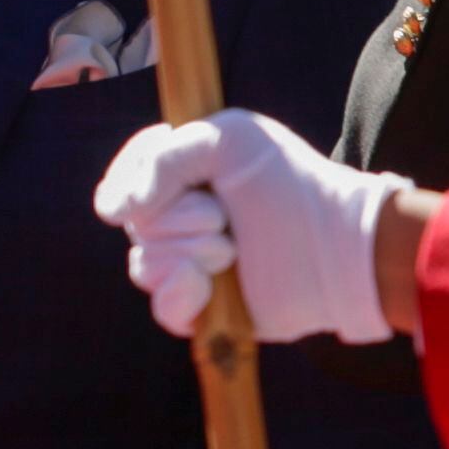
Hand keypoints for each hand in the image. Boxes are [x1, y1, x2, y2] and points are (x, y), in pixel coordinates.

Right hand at [93, 108, 402, 343]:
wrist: (335, 245)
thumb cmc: (289, 184)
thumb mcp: (225, 141)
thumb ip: (161, 160)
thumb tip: (113, 213)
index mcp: (186, 177)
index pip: (126, 176)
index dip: (131, 172)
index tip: (160, 158)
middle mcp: (183, 220)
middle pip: (133, 223)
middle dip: (176, 217)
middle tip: (223, 216)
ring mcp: (191, 265)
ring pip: (143, 265)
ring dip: (187, 252)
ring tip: (231, 250)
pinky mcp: (206, 307)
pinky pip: (162, 308)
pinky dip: (179, 294)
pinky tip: (205, 283)